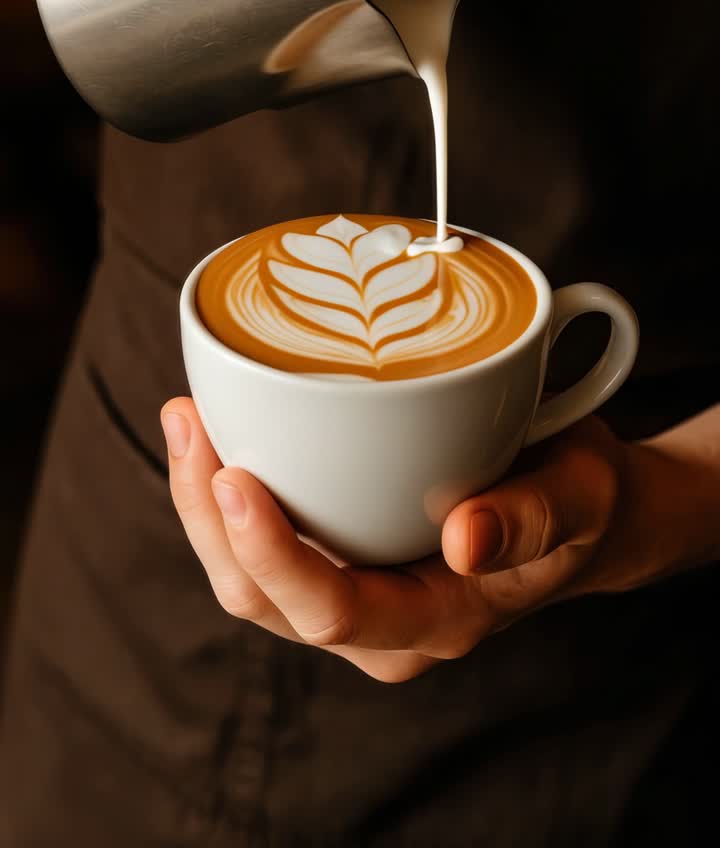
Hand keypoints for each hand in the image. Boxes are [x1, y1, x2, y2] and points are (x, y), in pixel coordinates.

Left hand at [161, 398, 719, 682]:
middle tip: (189, 420)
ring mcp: (352, 592)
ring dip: (201, 502)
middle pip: (262, 597)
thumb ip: (533, 520)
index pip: (331, 610)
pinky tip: (217, 429)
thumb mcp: (580, 500)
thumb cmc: (581, 500)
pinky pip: (262, 543)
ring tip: (187, 416)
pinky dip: (224, 492)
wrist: (581, 508)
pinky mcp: (338, 555)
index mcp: (435, 622)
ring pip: (246, 575)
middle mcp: (379, 624)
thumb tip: (466, 540)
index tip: (234, 476)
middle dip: (208, 518)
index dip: (272, 552)